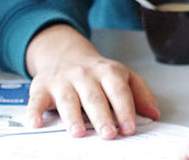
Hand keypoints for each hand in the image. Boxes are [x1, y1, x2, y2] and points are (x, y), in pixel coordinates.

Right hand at [24, 23, 159, 138]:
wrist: (64, 53)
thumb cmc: (97, 73)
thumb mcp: (123, 76)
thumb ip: (140, 94)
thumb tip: (154, 114)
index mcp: (108, 72)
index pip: (119, 91)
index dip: (125, 109)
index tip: (129, 128)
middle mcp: (85, 75)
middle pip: (94, 96)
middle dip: (101, 116)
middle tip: (108, 134)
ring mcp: (62, 81)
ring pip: (68, 99)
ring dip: (73, 117)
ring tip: (79, 132)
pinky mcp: (41, 88)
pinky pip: (36, 100)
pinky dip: (34, 111)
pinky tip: (36, 123)